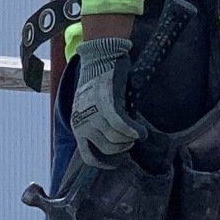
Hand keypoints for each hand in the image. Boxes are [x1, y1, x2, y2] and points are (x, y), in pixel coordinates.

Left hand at [69, 35, 142, 164]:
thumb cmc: (99, 83)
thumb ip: (98, 126)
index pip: (89, 156)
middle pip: (108, 148)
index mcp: (77, 125)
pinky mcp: (108, 104)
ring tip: (136, 131)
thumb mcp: (91, 109)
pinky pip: (123, 125)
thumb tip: (115, 142)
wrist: (100, 57)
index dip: (106, 162)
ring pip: (117, 138)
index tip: (118, 161)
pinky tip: (142, 132)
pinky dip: (135, 131)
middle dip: (123, 147)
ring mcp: (94, 114)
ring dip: (130, 137)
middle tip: (131, 139)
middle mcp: (82, 123)